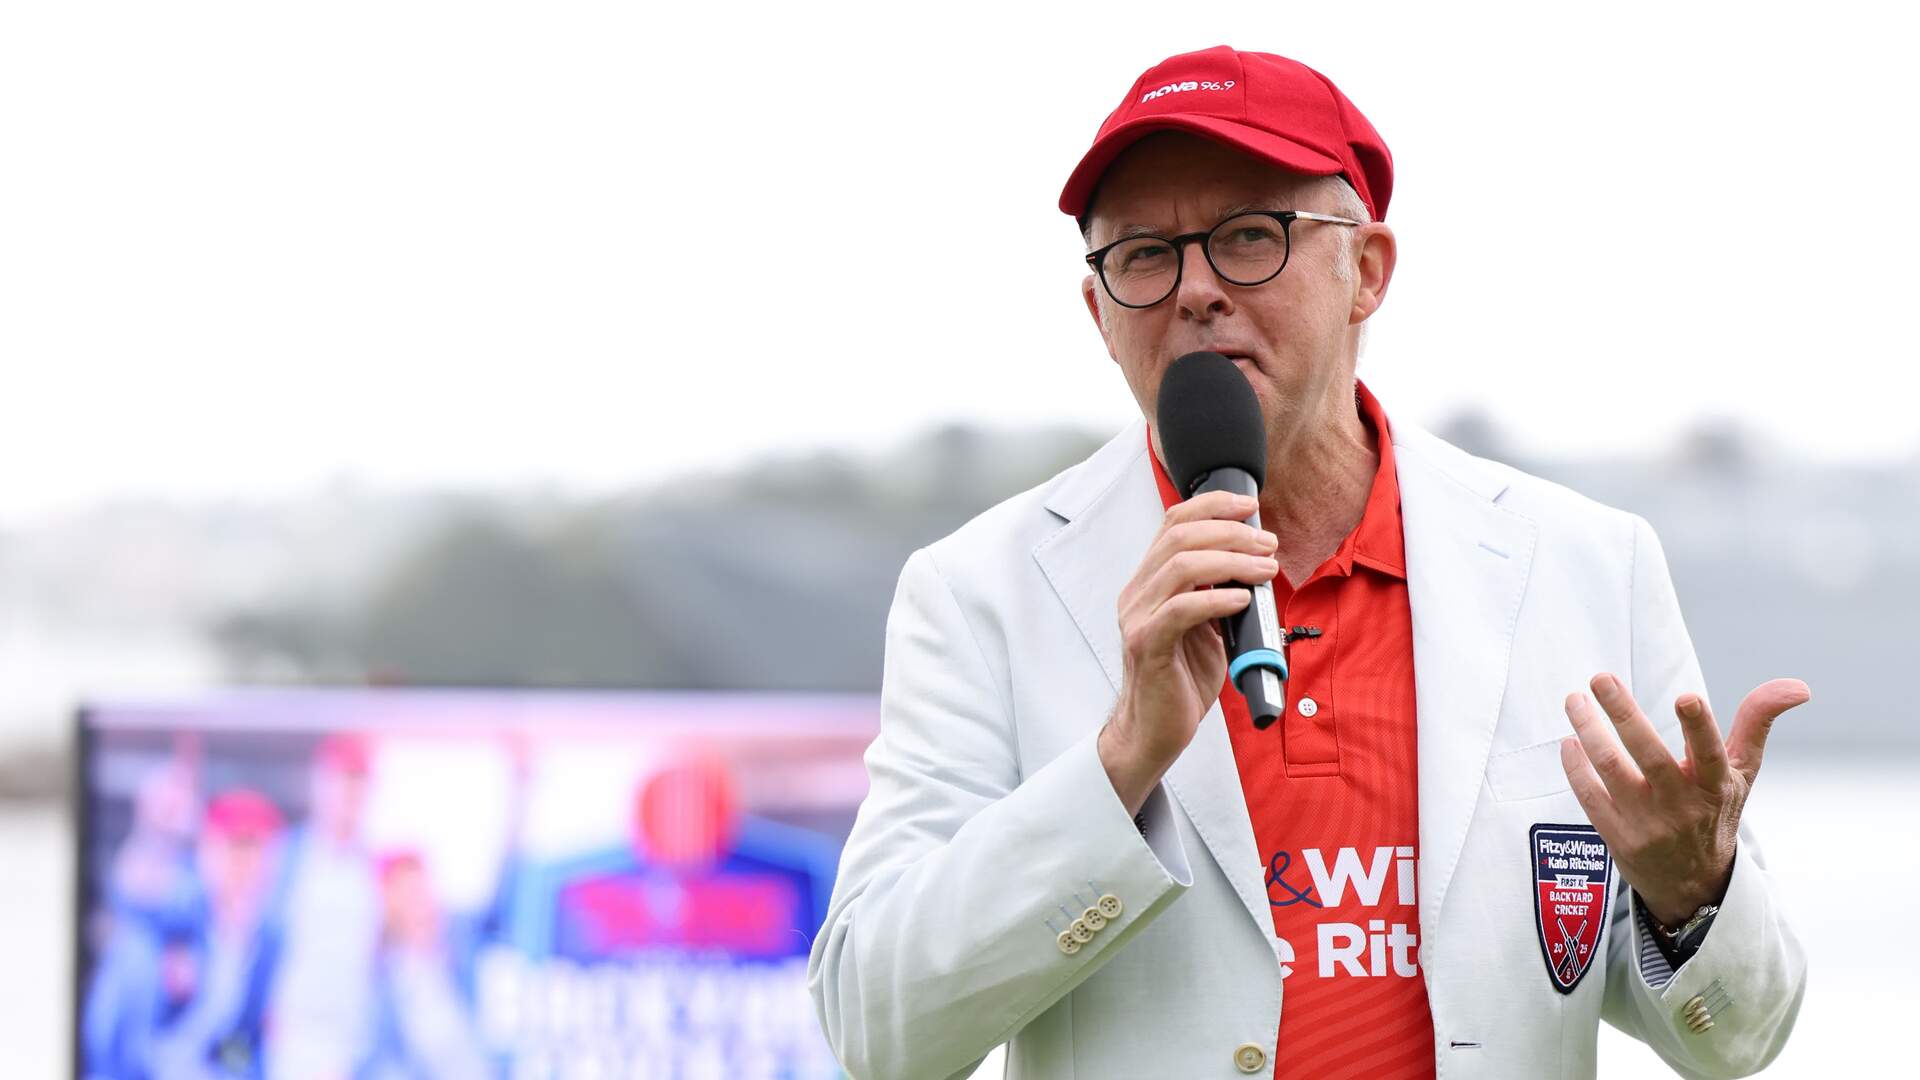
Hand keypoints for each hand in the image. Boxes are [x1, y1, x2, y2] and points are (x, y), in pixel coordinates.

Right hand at [1100, 490, 1278, 814]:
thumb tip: (1256, 566)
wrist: (1155, 730)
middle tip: (1268, 543)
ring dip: (1232, 560)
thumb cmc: (1180, 680)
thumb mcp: (1205, 627)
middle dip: (1230, 531)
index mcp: (1149, 583)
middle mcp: (1137, 594)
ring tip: (1265, 568)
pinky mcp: (1147, 645)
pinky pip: (1182, 610)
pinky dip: (1218, 597)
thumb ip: (1218, 593)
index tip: (1249, 504)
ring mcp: (1138, 618)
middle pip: (1178, 536)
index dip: (1212, 505)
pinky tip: (1243, 599)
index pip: (1173, 523)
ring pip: (1181, 566)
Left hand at [1559, 673, 1810, 926]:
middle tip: (1601, 678)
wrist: (1694, 884)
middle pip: (1649, 755)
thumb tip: (1798, 686)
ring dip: (1589, 731)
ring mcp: (1647, 823)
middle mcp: (1681, 805)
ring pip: (1611, 769)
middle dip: (1623, 713)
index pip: (1711, 754)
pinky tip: (1570, 742)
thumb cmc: (1716, 813)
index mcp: (1716, 786)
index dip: (1700, 727)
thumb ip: (1757, 723)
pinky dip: (1576, 766)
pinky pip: (1589, 795)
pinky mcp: (1617, 836)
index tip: (1686, 697)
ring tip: (1574, 700)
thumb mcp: (1743, 773)